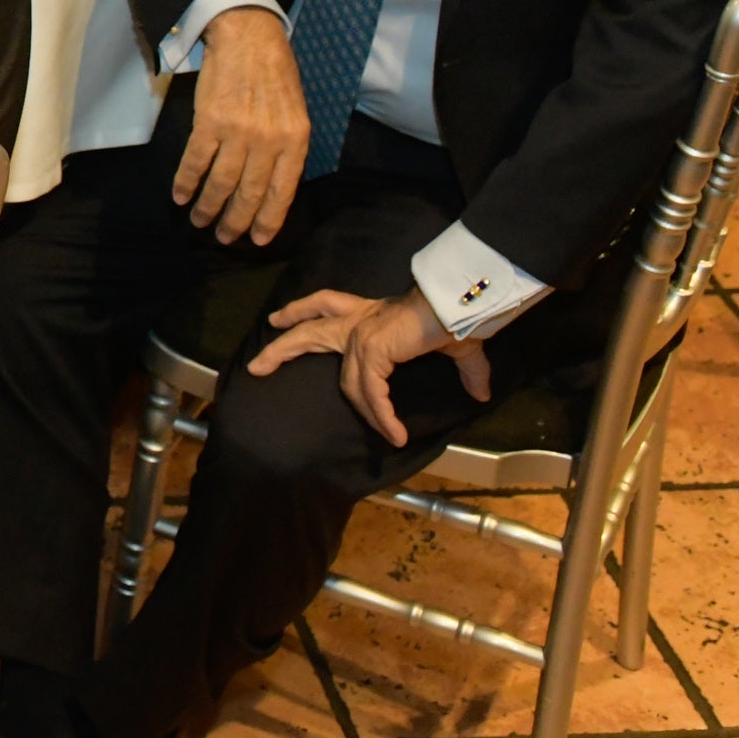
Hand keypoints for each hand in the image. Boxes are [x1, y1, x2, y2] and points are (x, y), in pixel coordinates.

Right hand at [172, 7, 312, 245]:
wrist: (247, 36)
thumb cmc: (275, 73)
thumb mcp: (296, 111)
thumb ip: (288, 147)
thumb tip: (273, 184)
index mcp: (295, 139)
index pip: (282, 191)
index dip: (269, 219)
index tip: (258, 239)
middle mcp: (268, 140)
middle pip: (249, 193)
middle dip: (235, 221)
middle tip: (224, 237)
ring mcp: (238, 132)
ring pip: (221, 182)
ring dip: (208, 206)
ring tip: (199, 221)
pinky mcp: (210, 121)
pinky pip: (196, 161)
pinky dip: (186, 182)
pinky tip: (181, 195)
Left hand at [248, 287, 489, 446]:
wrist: (459, 302)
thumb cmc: (454, 315)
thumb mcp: (456, 346)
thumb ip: (466, 370)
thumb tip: (483, 393)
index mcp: (370, 311)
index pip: (325, 305)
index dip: (301, 311)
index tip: (278, 319)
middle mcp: (359, 319)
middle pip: (308, 329)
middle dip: (281, 348)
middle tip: (255, 365)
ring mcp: (361, 335)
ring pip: (348, 382)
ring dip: (369, 412)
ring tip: (389, 435)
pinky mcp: (371, 350)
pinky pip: (371, 393)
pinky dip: (383, 415)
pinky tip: (396, 432)